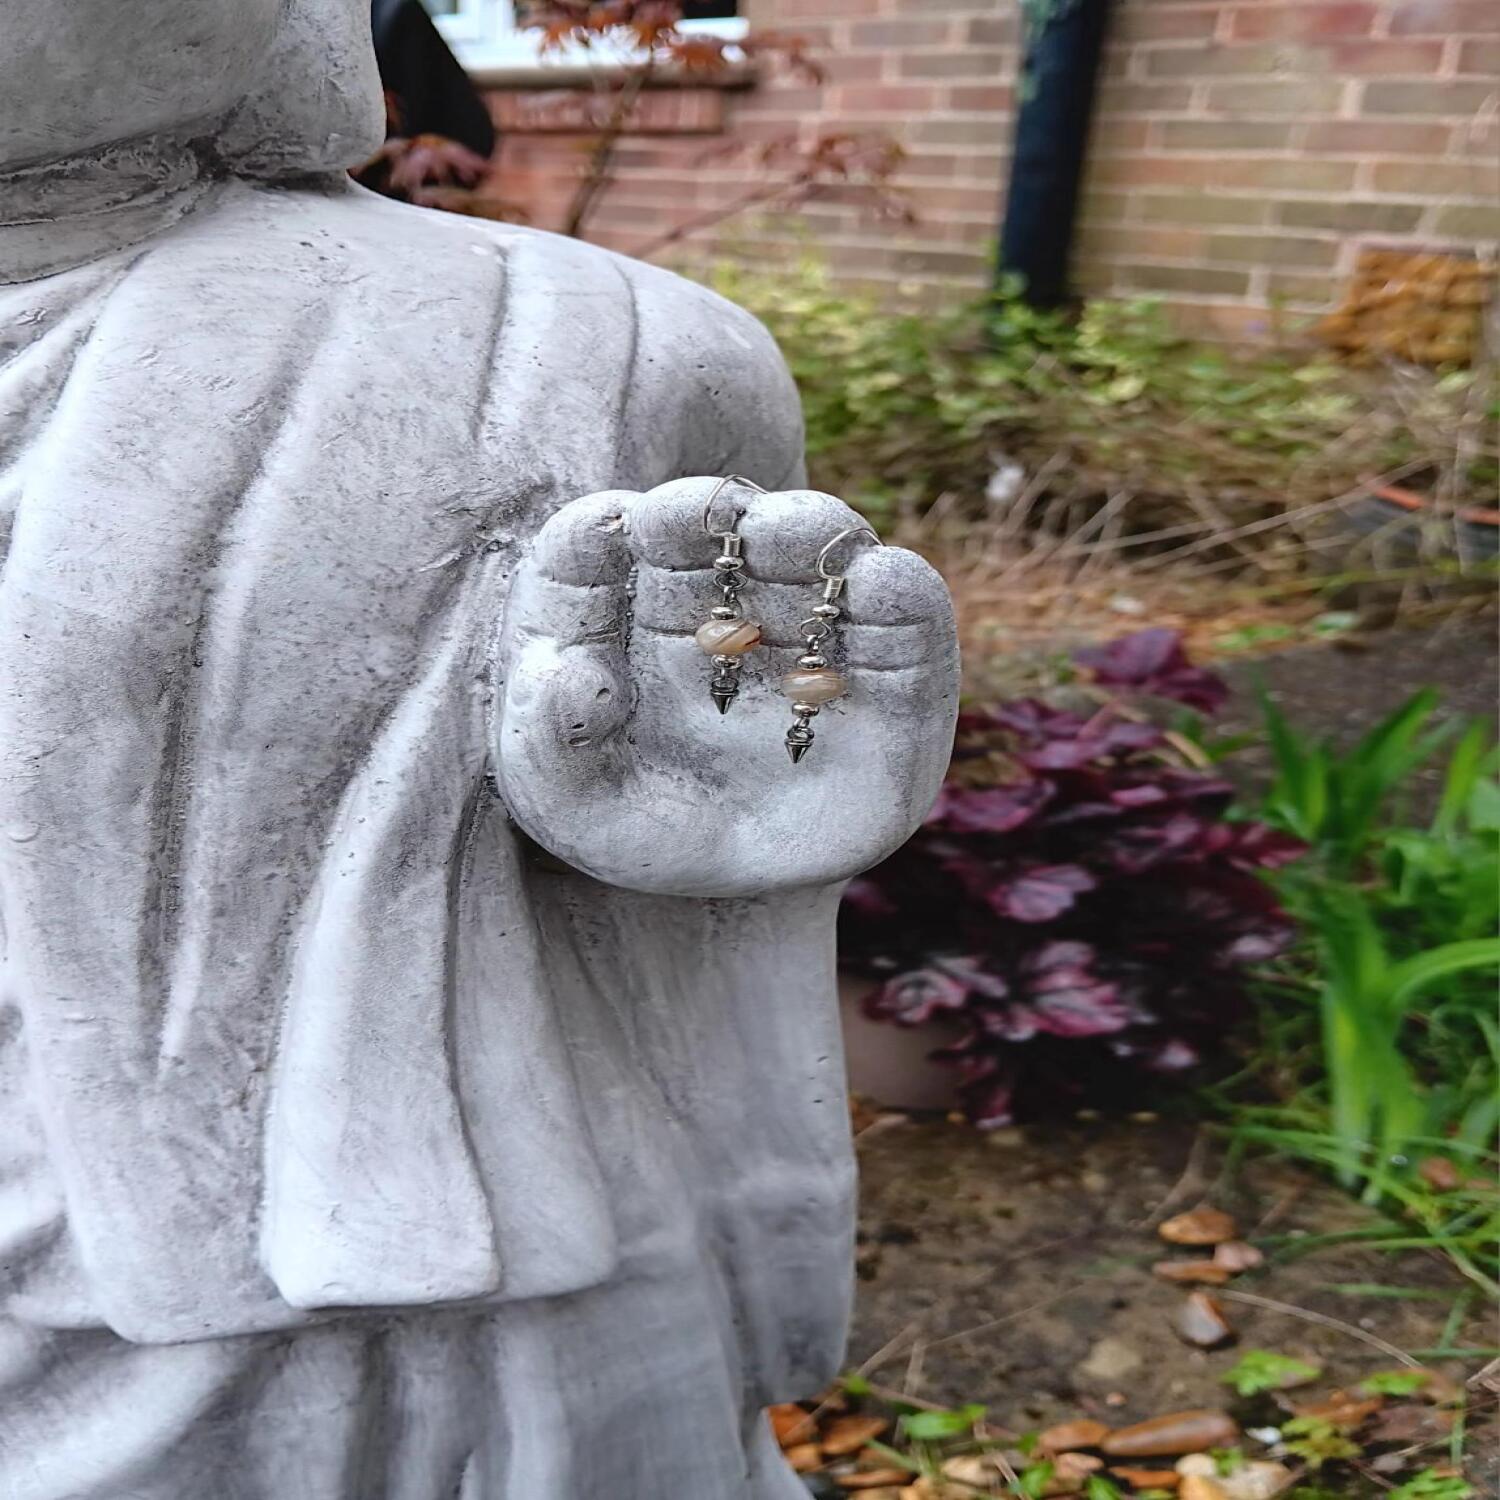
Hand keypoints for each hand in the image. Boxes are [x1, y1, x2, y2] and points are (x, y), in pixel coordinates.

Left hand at [494, 478, 958, 897]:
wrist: (744, 913)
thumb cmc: (645, 843)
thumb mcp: (569, 811)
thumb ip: (547, 743)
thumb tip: (574, 674)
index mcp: (626, 619)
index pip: (599, 548)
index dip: (600, 529)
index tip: (613, 529)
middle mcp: (718, 606)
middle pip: (714, 526)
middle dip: (711, 508)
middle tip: (713, 512)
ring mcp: (807, 631)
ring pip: (817, 546)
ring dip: (807, 526)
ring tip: (789, 533)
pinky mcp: (894, 676)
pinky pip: (908, 615)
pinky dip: (899, 588)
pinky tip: (879, 580)